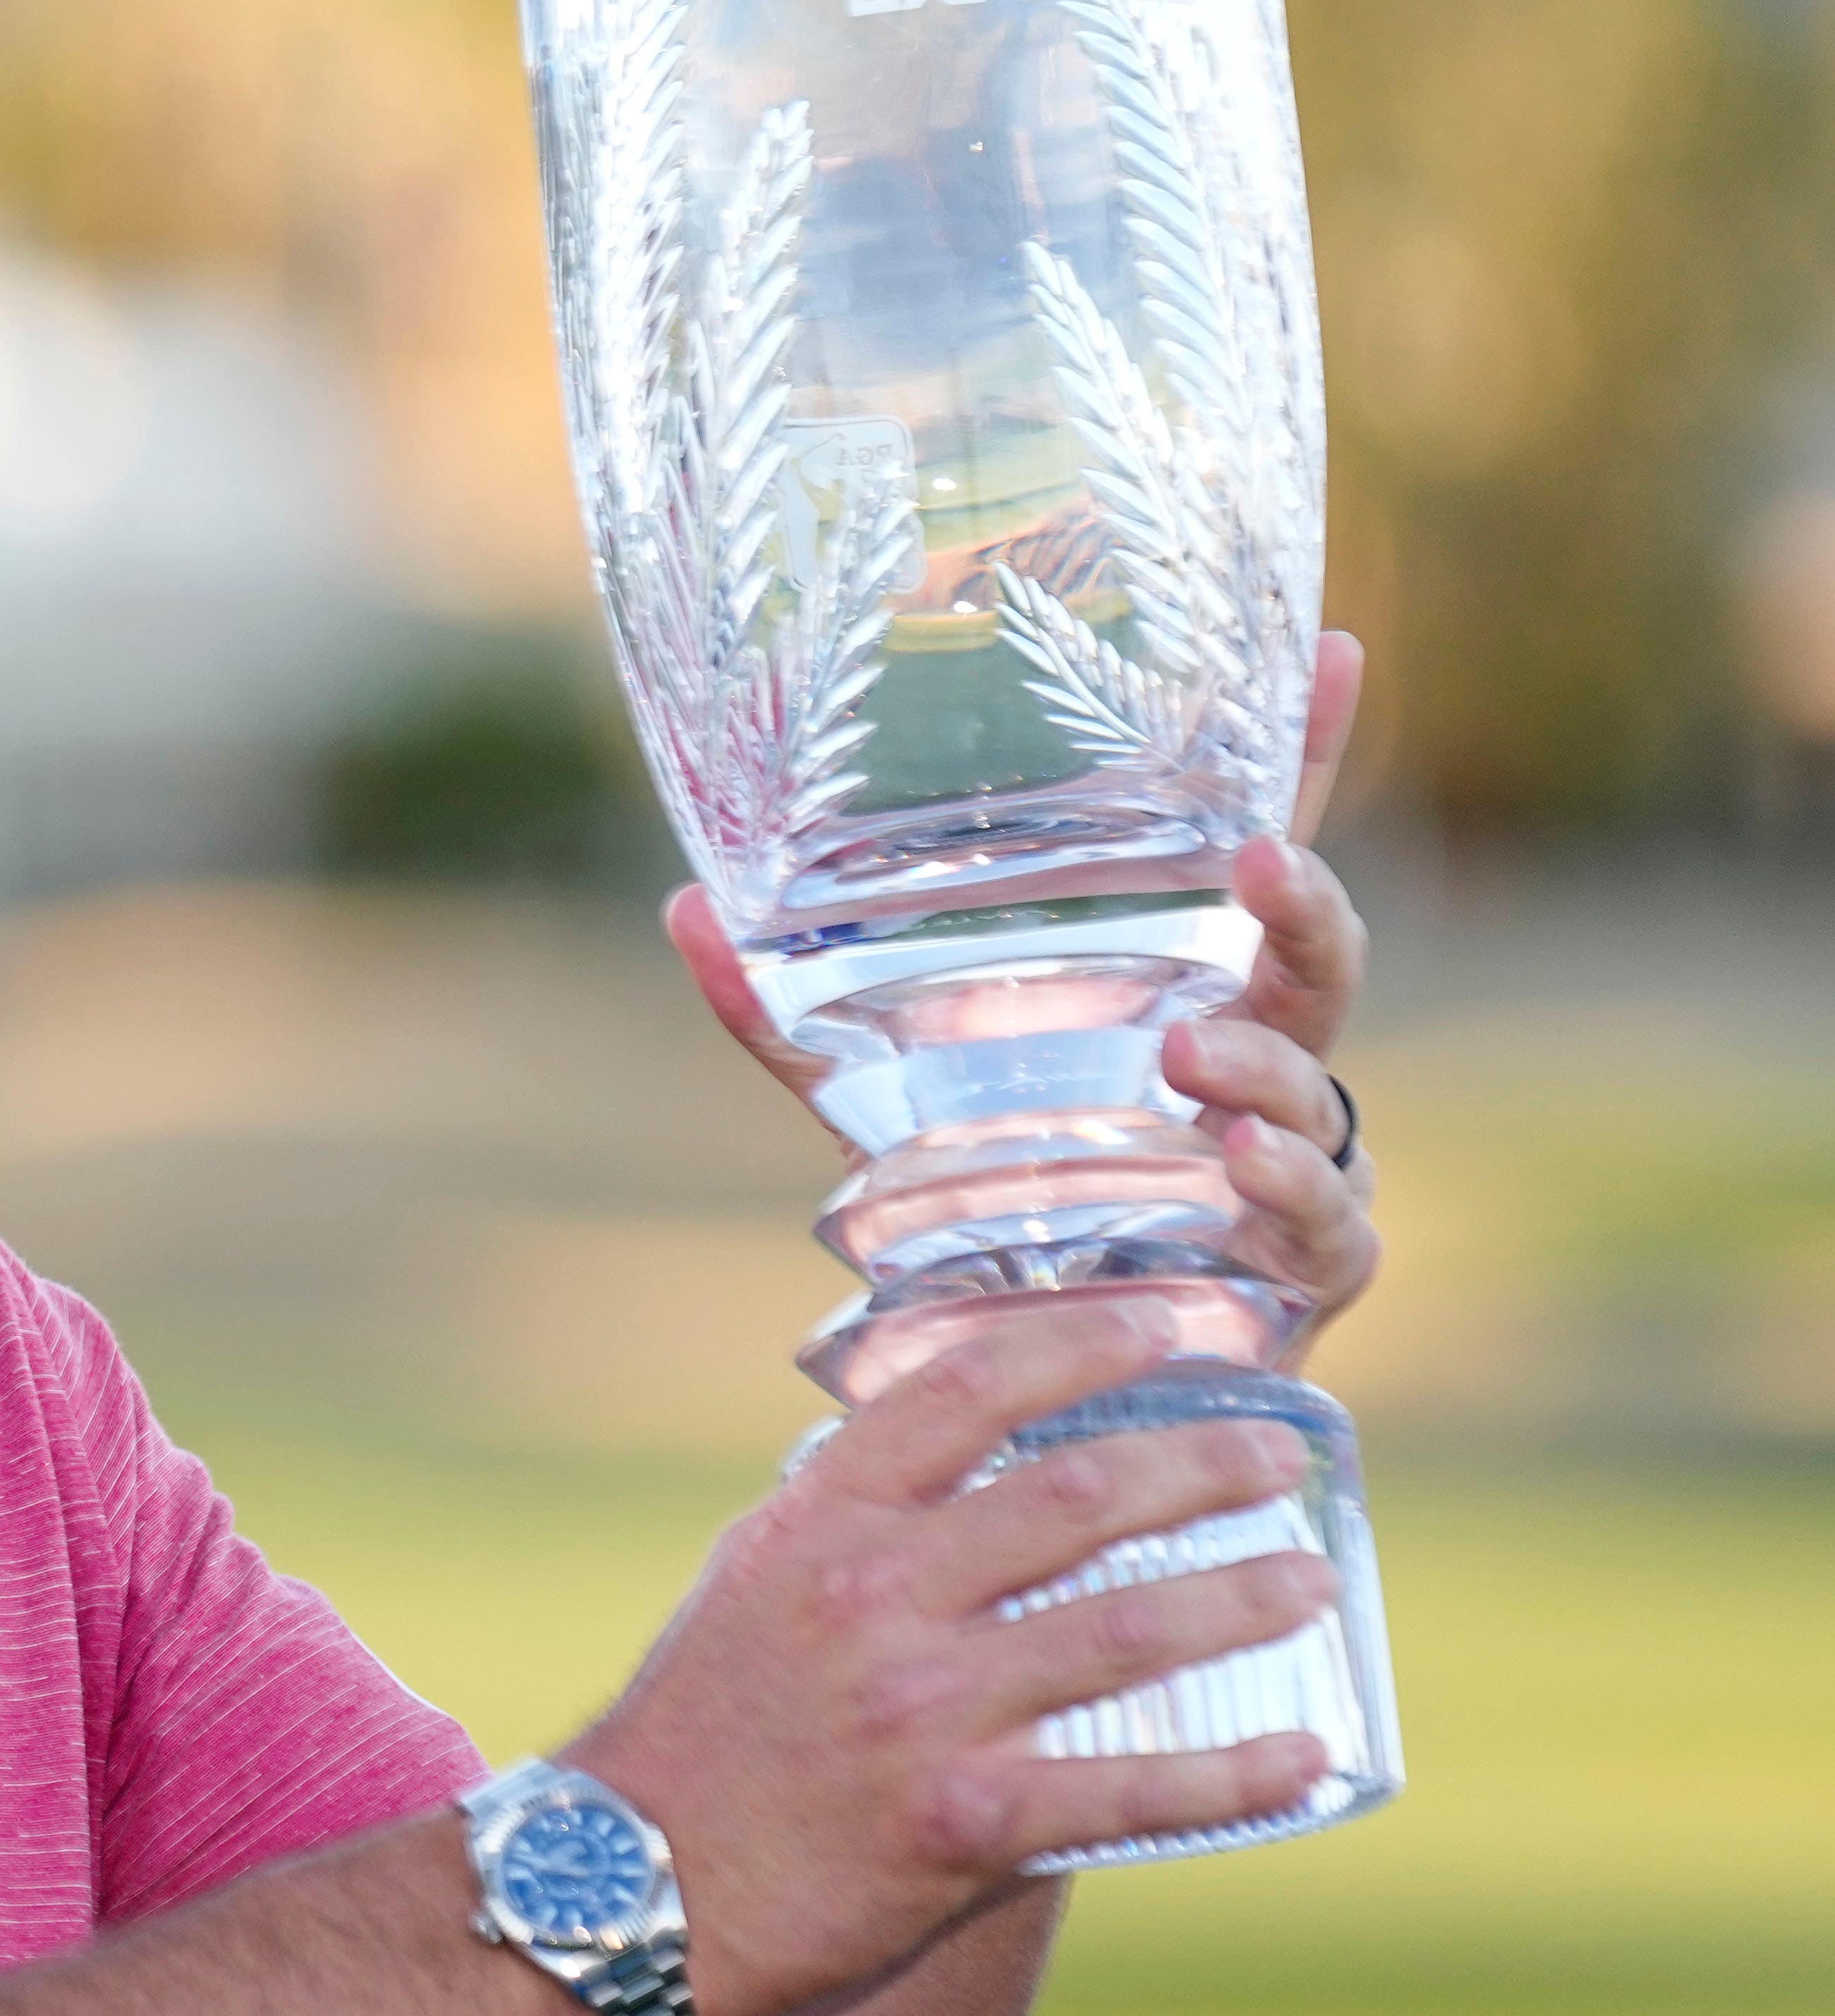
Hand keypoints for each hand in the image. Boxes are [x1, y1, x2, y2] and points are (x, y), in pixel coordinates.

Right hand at [569, 1301, 1335, 2015]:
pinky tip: (1306, 1755)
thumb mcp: (749, 1589)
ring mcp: (918, 1712)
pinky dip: (1231, 1772)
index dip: (1080, 1345)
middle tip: (1282, 1455)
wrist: (621, 1891)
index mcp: (817, 1524)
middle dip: (1202, 1466)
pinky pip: (1127, 1789)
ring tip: (1312, 1579)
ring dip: (1239, 1597)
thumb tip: (966, 1472)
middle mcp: (871, 1598)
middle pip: (1075, 1498)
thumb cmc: (694, 1737)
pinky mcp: (957, 1825)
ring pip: (1123, 1630)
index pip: (964, 1393)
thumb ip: (853, 1527)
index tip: (1170, 1324)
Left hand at [668, 631, 1379, 1342]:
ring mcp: (1298, 1161)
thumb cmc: (986, 1203)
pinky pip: (1329, 1223)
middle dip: (1305, 905)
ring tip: (1189, 1049)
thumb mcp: (879, 1097)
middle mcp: (1258, 1062)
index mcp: (1181, 991)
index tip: (1323, 645)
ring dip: (1261, 1066)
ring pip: (1318, 1090)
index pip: (1247, 859)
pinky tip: (1235, 1162)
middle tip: (1258, 862)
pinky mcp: (1305, 1269)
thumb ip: (786, 1014)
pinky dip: (1291, 1190)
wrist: (1034, 1370)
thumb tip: (685, 907)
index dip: (1292, 753)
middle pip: (1318, 960)